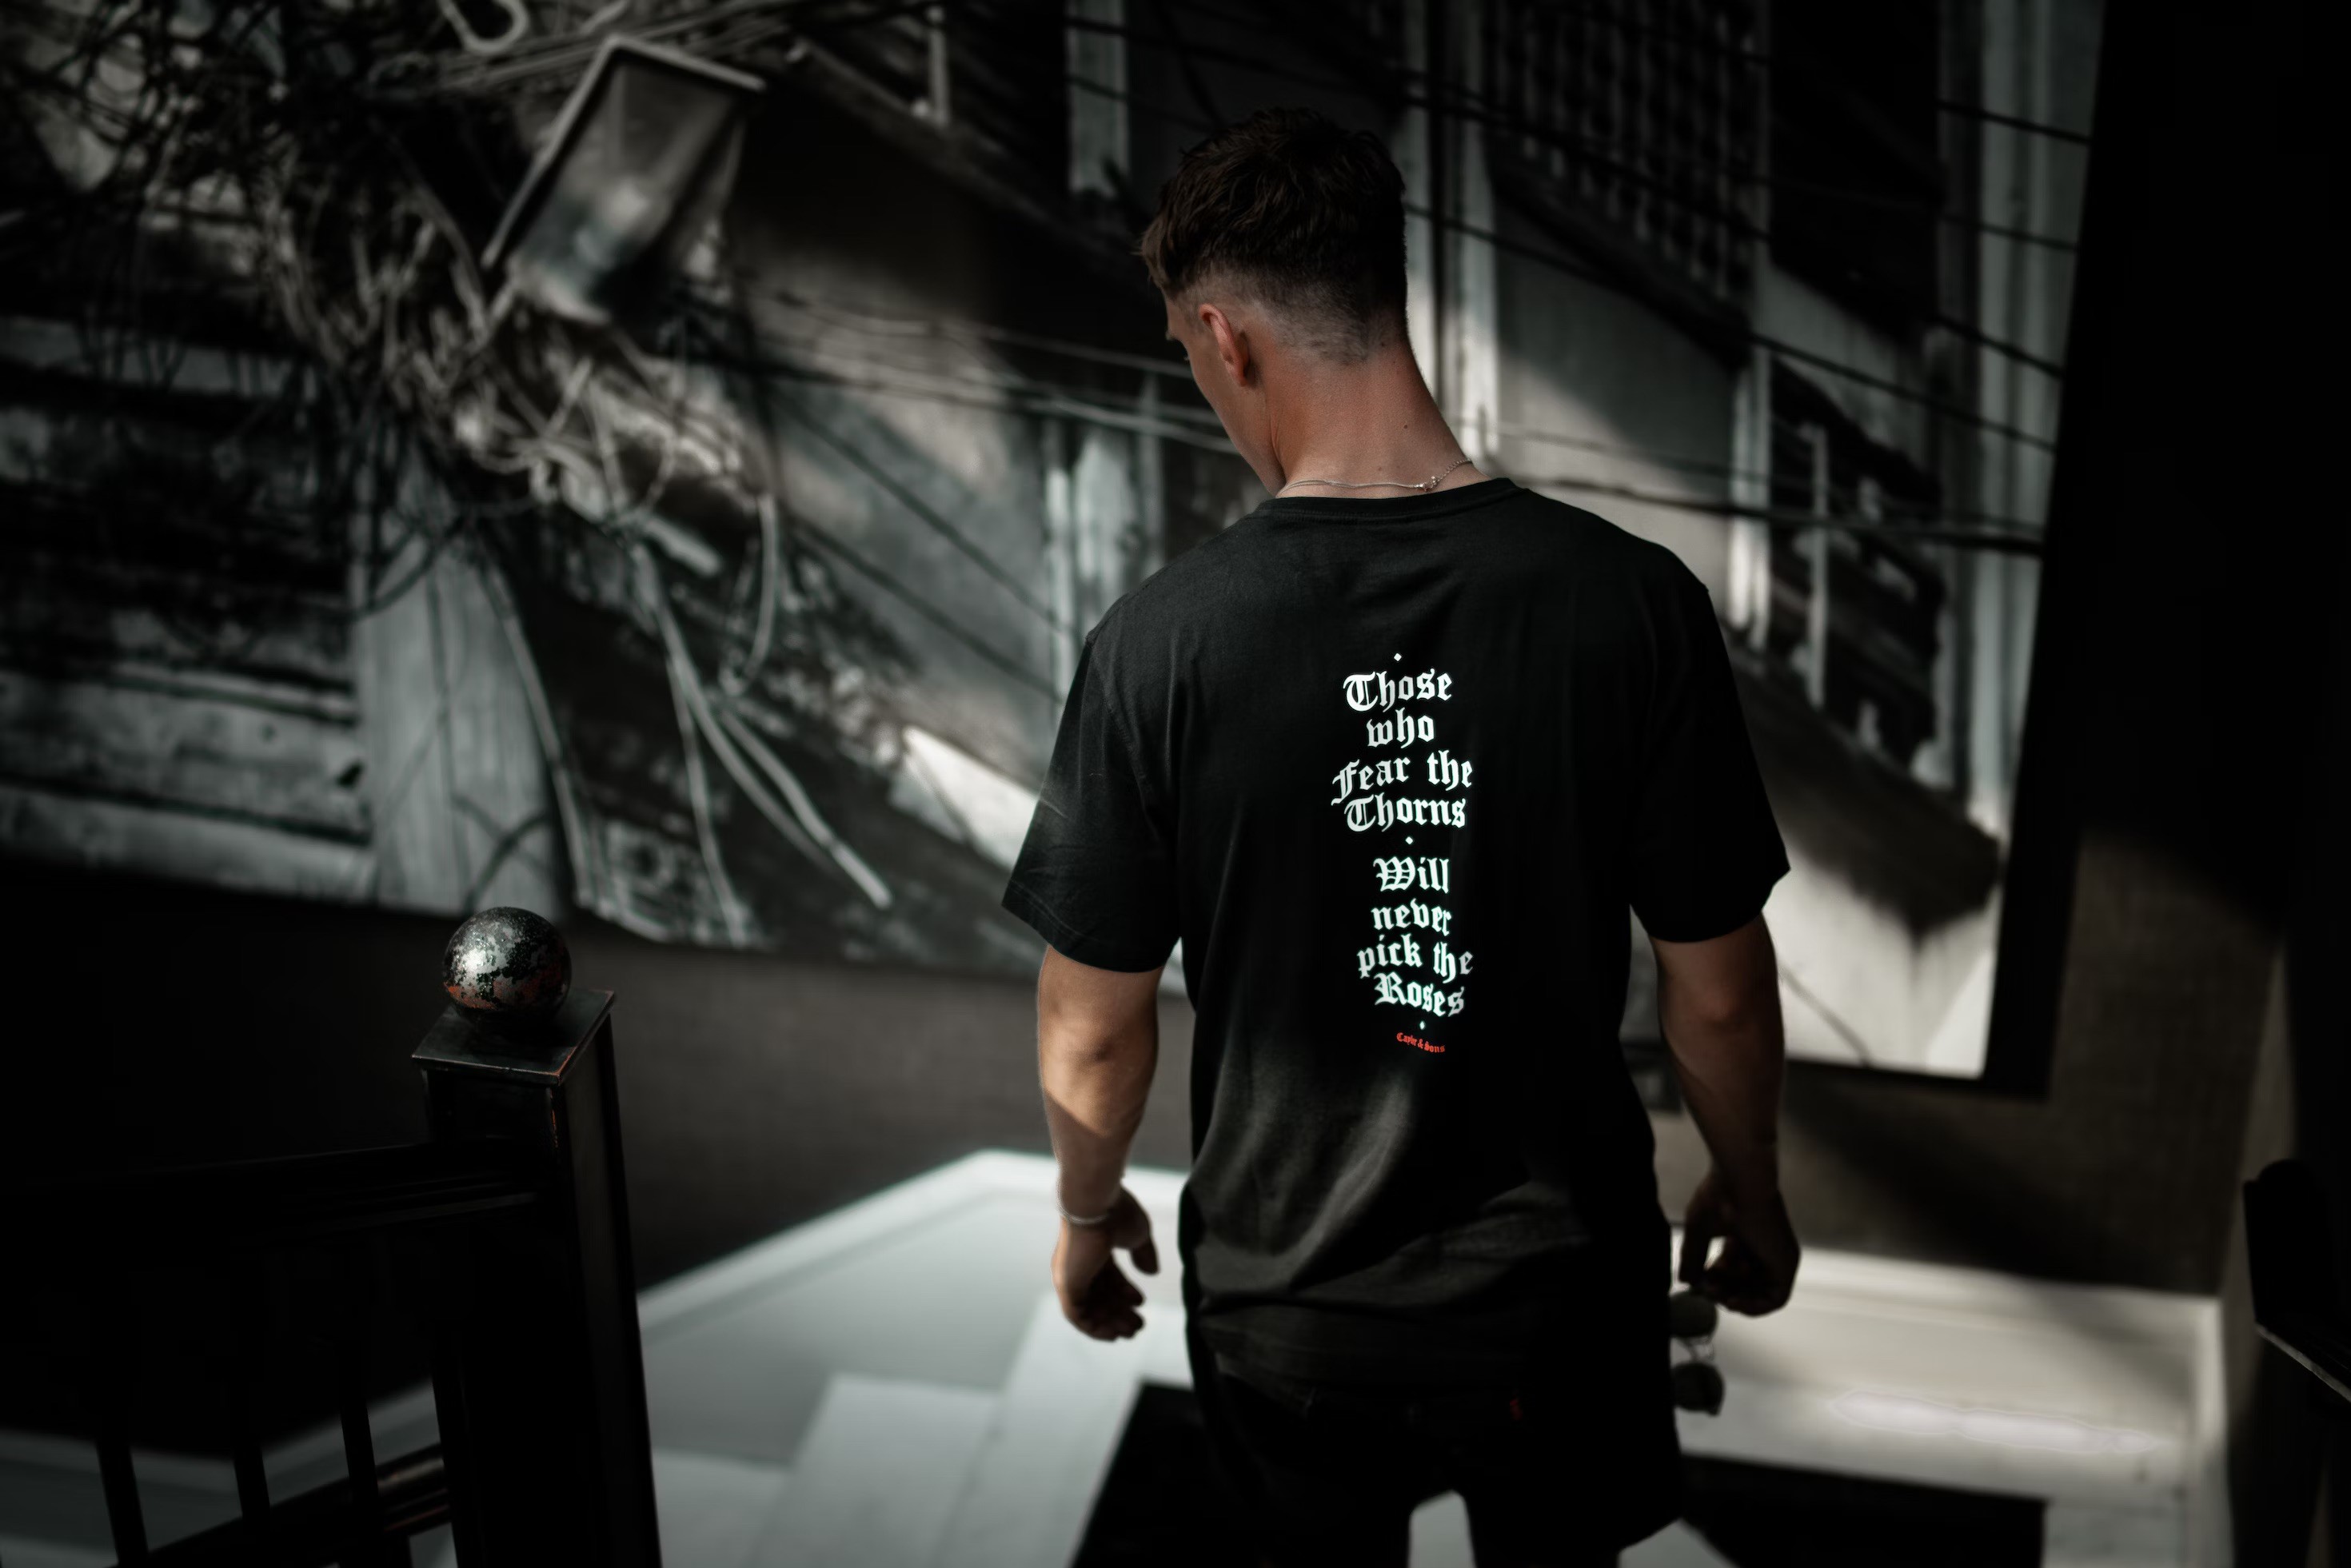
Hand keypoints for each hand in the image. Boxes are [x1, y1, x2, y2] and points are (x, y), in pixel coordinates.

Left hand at [1052, 1186, 1159, 1340]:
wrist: (1095, 1204)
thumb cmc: (1116, 1213)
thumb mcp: (1138, 1234)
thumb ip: (1144, 1254)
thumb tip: (1151, 1272)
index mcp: (1093, 1247)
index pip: (1107, 1276)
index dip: (1124, 1291)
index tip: (1141, 1302)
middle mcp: (1078, 1263)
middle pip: (1100, 1294)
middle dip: (1120, 1311)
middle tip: (1139, 1326)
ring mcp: (1070, 1275)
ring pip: (1090, 1307)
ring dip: (1110, 1322)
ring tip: (1133, 1332)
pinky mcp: (1066, 1285)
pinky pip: (1077, 1315)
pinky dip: (1093, 1328)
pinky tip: (1111, 1335)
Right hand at [1678, 1168, 1798, 1315]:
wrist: (1740, 1181)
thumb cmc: (1719, 1195)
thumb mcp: (1698, 1230)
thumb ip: (1693, 1257)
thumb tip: (1685, 1281)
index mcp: (1749, 1235)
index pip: (1735, 1269)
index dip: (1716, 1281)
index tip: (1699, 1283)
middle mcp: (1766, 1247)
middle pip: (1746, 1284)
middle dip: (1722, 1291)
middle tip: (1705, 1289)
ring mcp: (1778, 1256)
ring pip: (1759, 1294)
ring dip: (1734, 1299)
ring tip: (1715, 1291)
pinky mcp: (1786, 1265)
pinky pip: (1775, 1300)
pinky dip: (1754, 1306)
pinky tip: (1732, 1301)